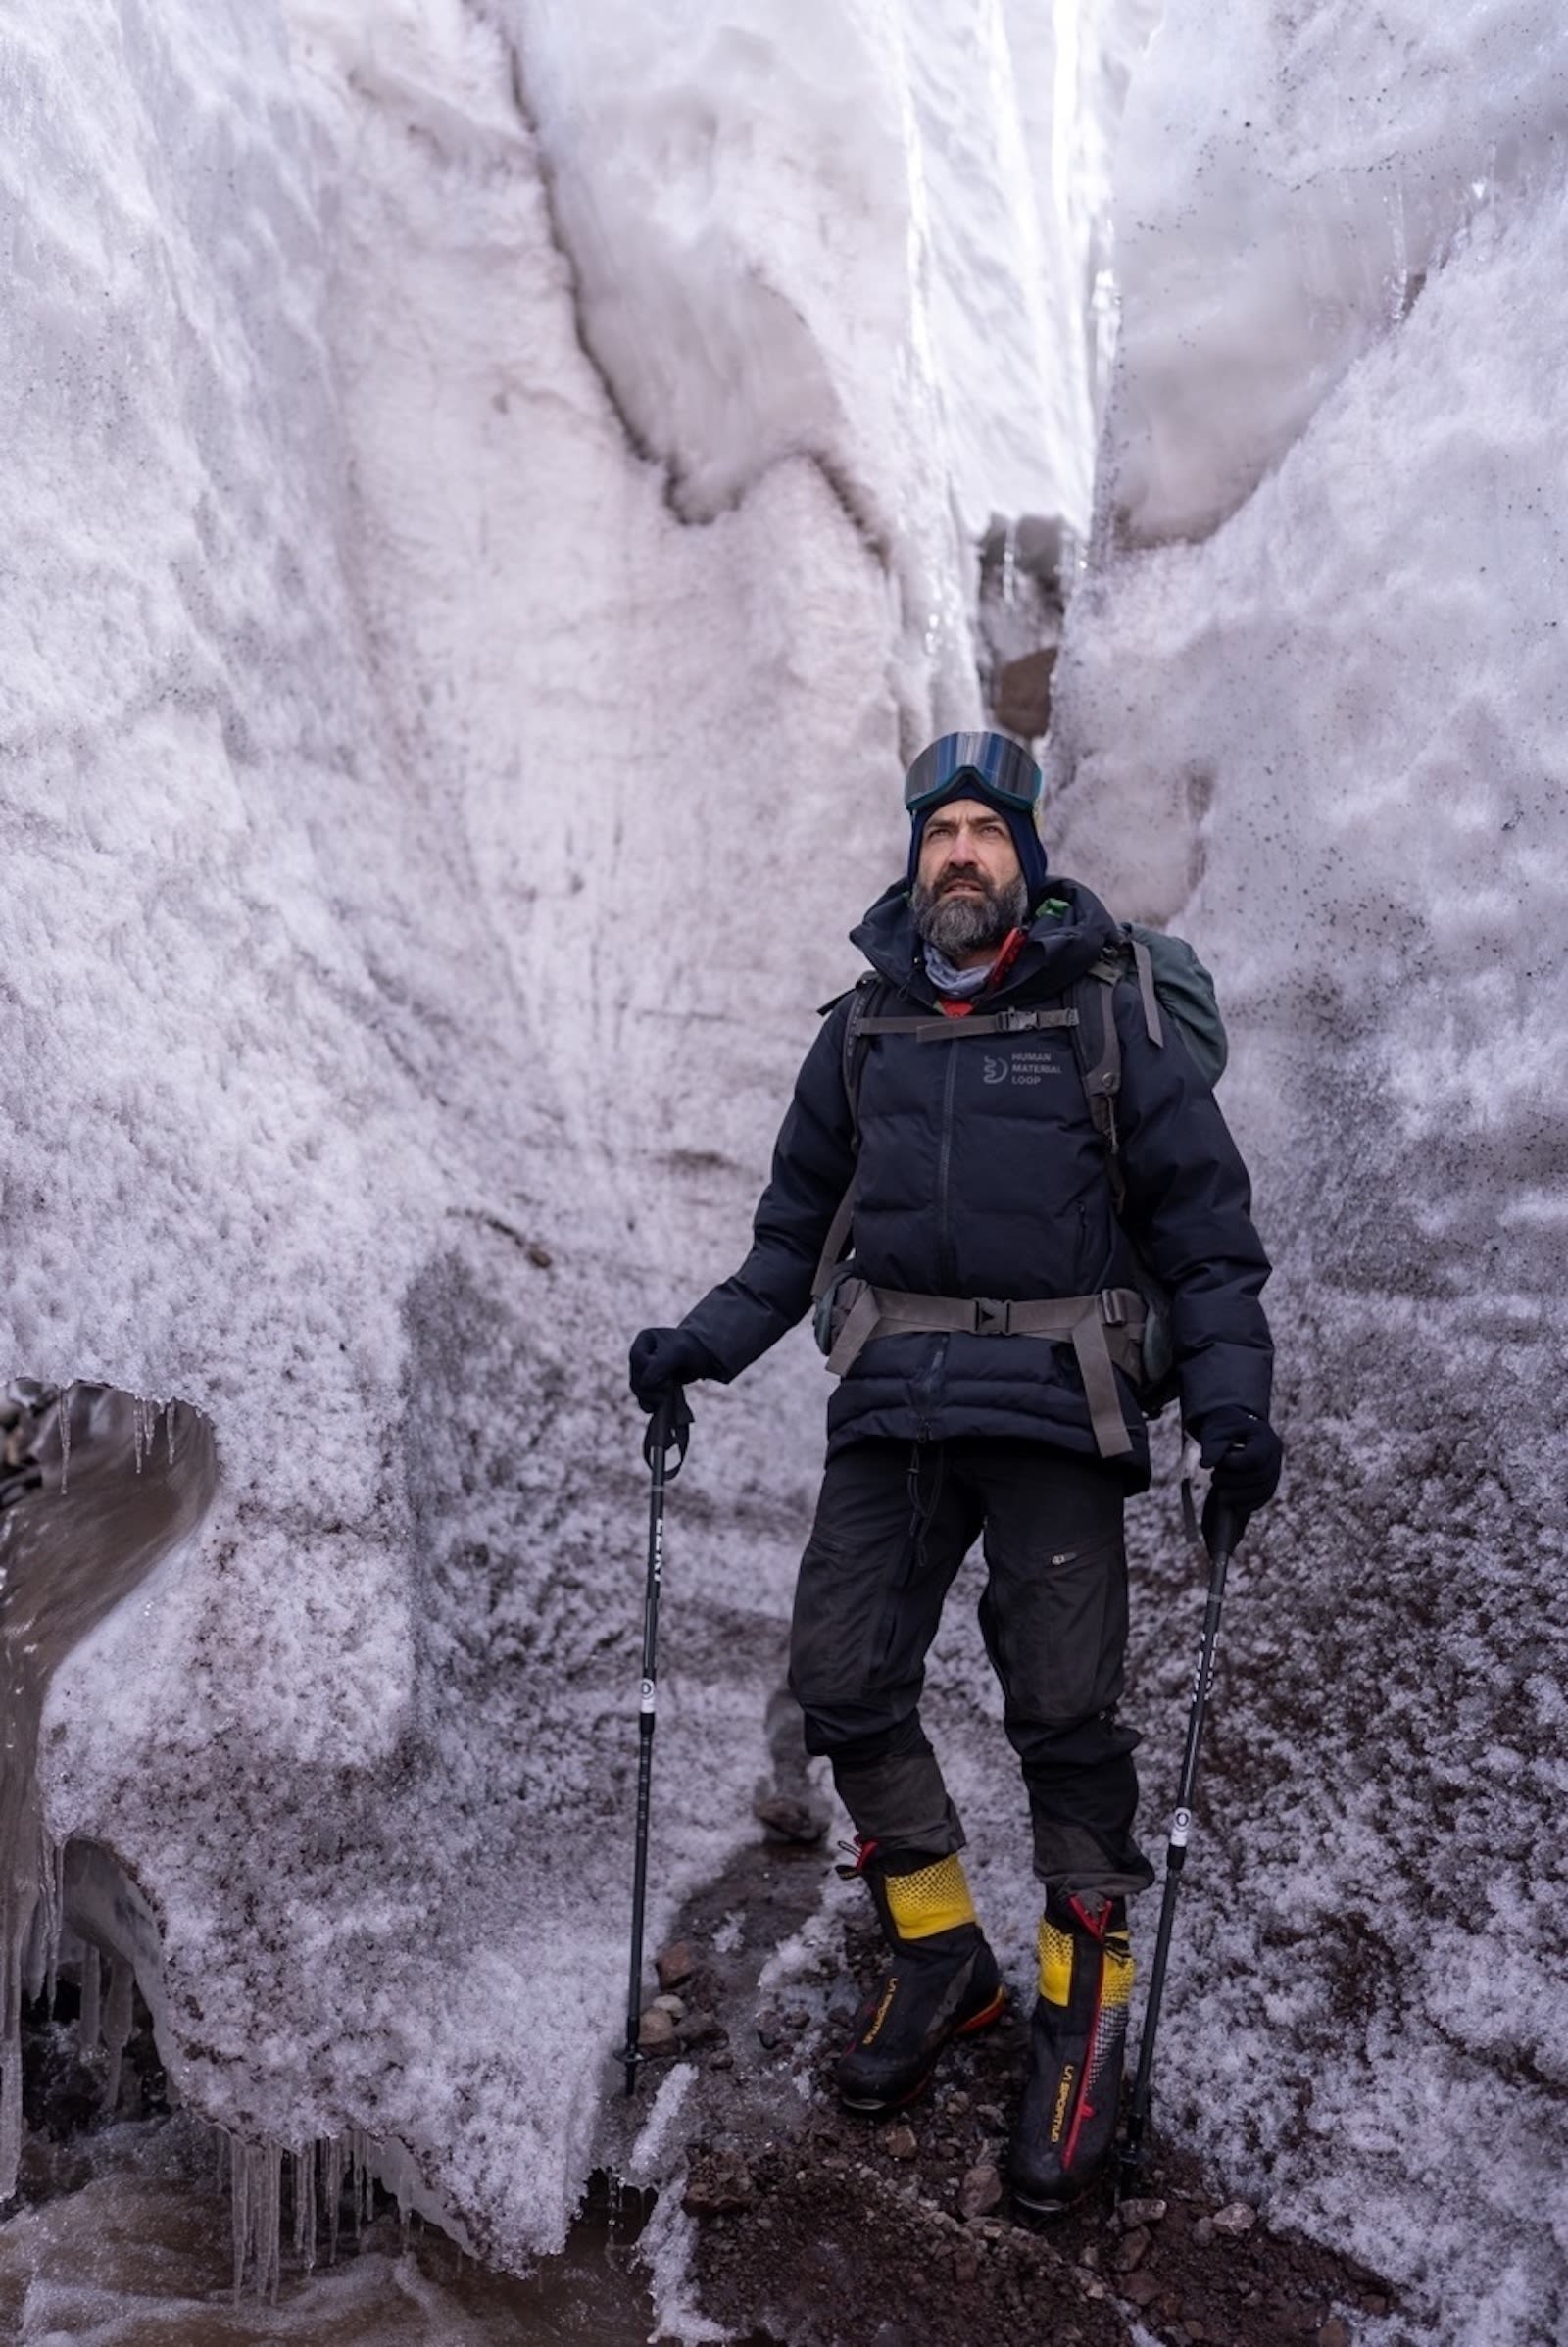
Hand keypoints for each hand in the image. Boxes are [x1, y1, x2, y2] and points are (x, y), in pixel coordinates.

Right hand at [628, 1326, 716, 1412]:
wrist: (702, 1357)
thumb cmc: (691, 1349)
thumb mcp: (678, 1352)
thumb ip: (660, 1365)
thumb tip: (644, 1383)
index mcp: (644, 1340)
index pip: (636, 1358)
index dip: (648, 1370)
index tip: (668, 1377)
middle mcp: (640, 1356)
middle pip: (635, 1376)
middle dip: (651, 1387)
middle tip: (669, 1389)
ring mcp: (643, 1372)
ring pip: (638, 1389)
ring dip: (651, 1397)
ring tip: (667, 1399)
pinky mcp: (649, 1386)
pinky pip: (643, 1399)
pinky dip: (650, 1405)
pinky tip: (658, 1408)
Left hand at [1196, 1406, 1282, 1548]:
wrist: (1233, 1430)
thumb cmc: (1224, 1429)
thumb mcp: (1216, 1433)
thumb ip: (1212, 1447)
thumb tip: (1205, 1465)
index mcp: (1265, 1438)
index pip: (1255, 1458)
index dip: (1234, 1465)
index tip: (1219, 1462)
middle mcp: (1275, 1455)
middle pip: (1260, 1476)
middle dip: (1234, 1481)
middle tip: (1214, 1478)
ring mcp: (1275, 1471)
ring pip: (1263, 1491)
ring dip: (1238, 1496)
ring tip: (1219, 1491)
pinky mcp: (1269, 1485)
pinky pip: (1261, 1500)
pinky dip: (1245, 1505)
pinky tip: (1227, 1501)